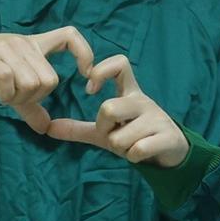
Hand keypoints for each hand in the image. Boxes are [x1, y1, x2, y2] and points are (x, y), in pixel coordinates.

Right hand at [0, 26, 94, 131]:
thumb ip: (30, 105)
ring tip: (6, 96)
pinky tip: (0, 96)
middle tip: (18, 98)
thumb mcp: (11, 85)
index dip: (85, 55)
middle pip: (51, 79)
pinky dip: (7, 95)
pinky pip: (9, 79)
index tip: (85, 76)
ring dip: (20, 98)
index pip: (71, 36)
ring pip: (33, 82)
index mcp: (36, 45)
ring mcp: (6, 48)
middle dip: (37, 98)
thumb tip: (45, 128)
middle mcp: (24, 44)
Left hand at [44, 54, 190, 166]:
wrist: (172, 150)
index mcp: (130, 93)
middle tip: (114, 134)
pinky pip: (138, 149)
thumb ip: (79, 128)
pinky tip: (141, 153)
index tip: (90, 89)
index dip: (101, 71)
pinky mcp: (168, 137)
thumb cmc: (136, 135)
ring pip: (121, 136)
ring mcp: (158, 118)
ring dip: (120, 148)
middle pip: (109, 108)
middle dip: (105, 129)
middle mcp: (144, 101)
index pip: (120, 64)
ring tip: (131, 145)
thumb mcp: (106, 131)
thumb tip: (47, 129)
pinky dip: (133, 156)